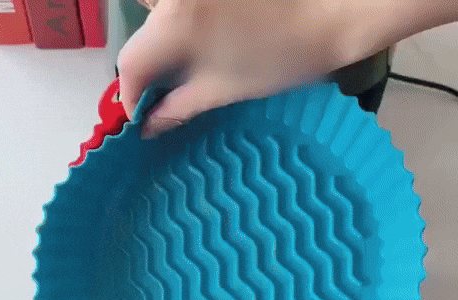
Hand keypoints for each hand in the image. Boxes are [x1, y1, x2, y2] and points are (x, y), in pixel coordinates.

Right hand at [117, 0, 357, 137]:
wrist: (330, 13)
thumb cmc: (279, 60)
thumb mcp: (222, 90)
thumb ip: (177, 107)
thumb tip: (147, 127)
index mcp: (174, 25)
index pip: (129, 61)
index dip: (130, 94)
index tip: (142, 115)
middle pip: (142, 39)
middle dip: (147, 73)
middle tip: (162, 97)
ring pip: (157, 21)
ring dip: (162, 51)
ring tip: (182, 74)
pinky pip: (177, 9)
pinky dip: (178, 31)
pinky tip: (200, 46)